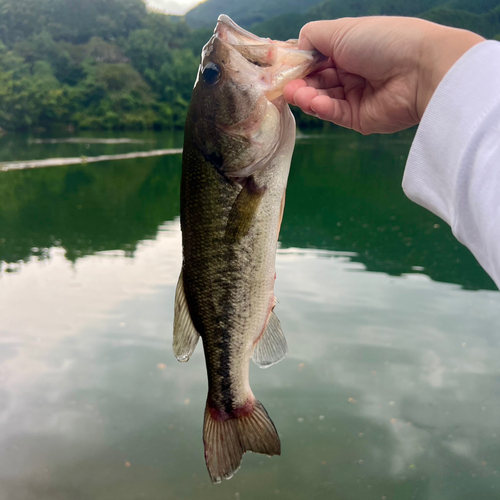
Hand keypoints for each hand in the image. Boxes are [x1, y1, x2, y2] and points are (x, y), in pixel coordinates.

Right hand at [283, 17, 483, 133]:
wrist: (419, 70)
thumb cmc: (381, 42)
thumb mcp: (341, 30)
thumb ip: (312, 37)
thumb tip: (296, 48)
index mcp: (349, 49)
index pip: (317, 59)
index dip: (300, 64)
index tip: (282, 69)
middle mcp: (351, 72)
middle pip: (317, 81)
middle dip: (300, 83)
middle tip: (286, 87)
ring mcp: (355, 97)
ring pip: (323, 99)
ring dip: (307, 96)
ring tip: (296, 94)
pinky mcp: (359, 119)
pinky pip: (335, 113)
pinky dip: (322, 108)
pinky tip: (314, 102)